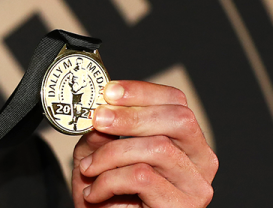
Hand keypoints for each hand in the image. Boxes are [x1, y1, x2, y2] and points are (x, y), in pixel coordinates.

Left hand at [72, 81, 217, 206]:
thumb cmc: (107, 193)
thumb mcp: (98, 153)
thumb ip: (102, 131)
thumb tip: (102, 110)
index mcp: (185, 140)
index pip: (176, 102)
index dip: (142, 91)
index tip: (109, 91)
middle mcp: (200, 161)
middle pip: (178, 119)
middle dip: (131, 116)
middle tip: (97, 120)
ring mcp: (196, 186)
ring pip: (157, 148)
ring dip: (110, 155)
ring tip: (88, 169)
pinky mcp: (182, 207)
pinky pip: (141, 177)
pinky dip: (108, 181)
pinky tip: (95, 192)